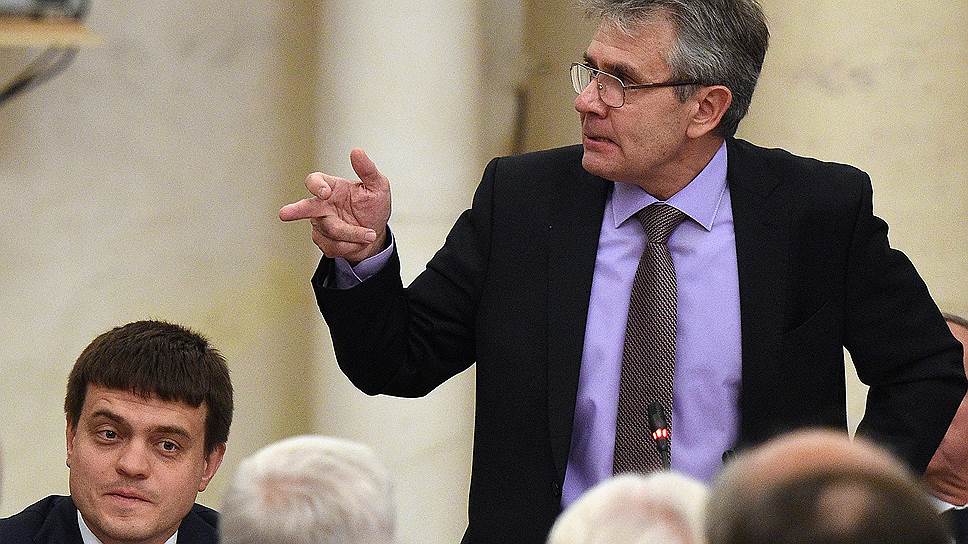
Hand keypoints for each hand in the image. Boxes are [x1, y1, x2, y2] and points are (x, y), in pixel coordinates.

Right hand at [279, 148, 391, 263]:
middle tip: (284, 214)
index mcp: (332, 187)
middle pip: (304, 207)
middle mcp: (322, 205)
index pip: (315, 181)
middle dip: (295, 211)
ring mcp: (320, 224)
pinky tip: (359, 242)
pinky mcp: (323, 242)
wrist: (376, 234)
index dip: (316, 186)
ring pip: (329, 231)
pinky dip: (351, 246)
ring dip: (352, 235)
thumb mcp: (378, 186)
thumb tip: (357, 151)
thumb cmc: (374, 207)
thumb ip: (367, 170)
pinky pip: (333, 246)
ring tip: (369, 234)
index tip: (324, 192)